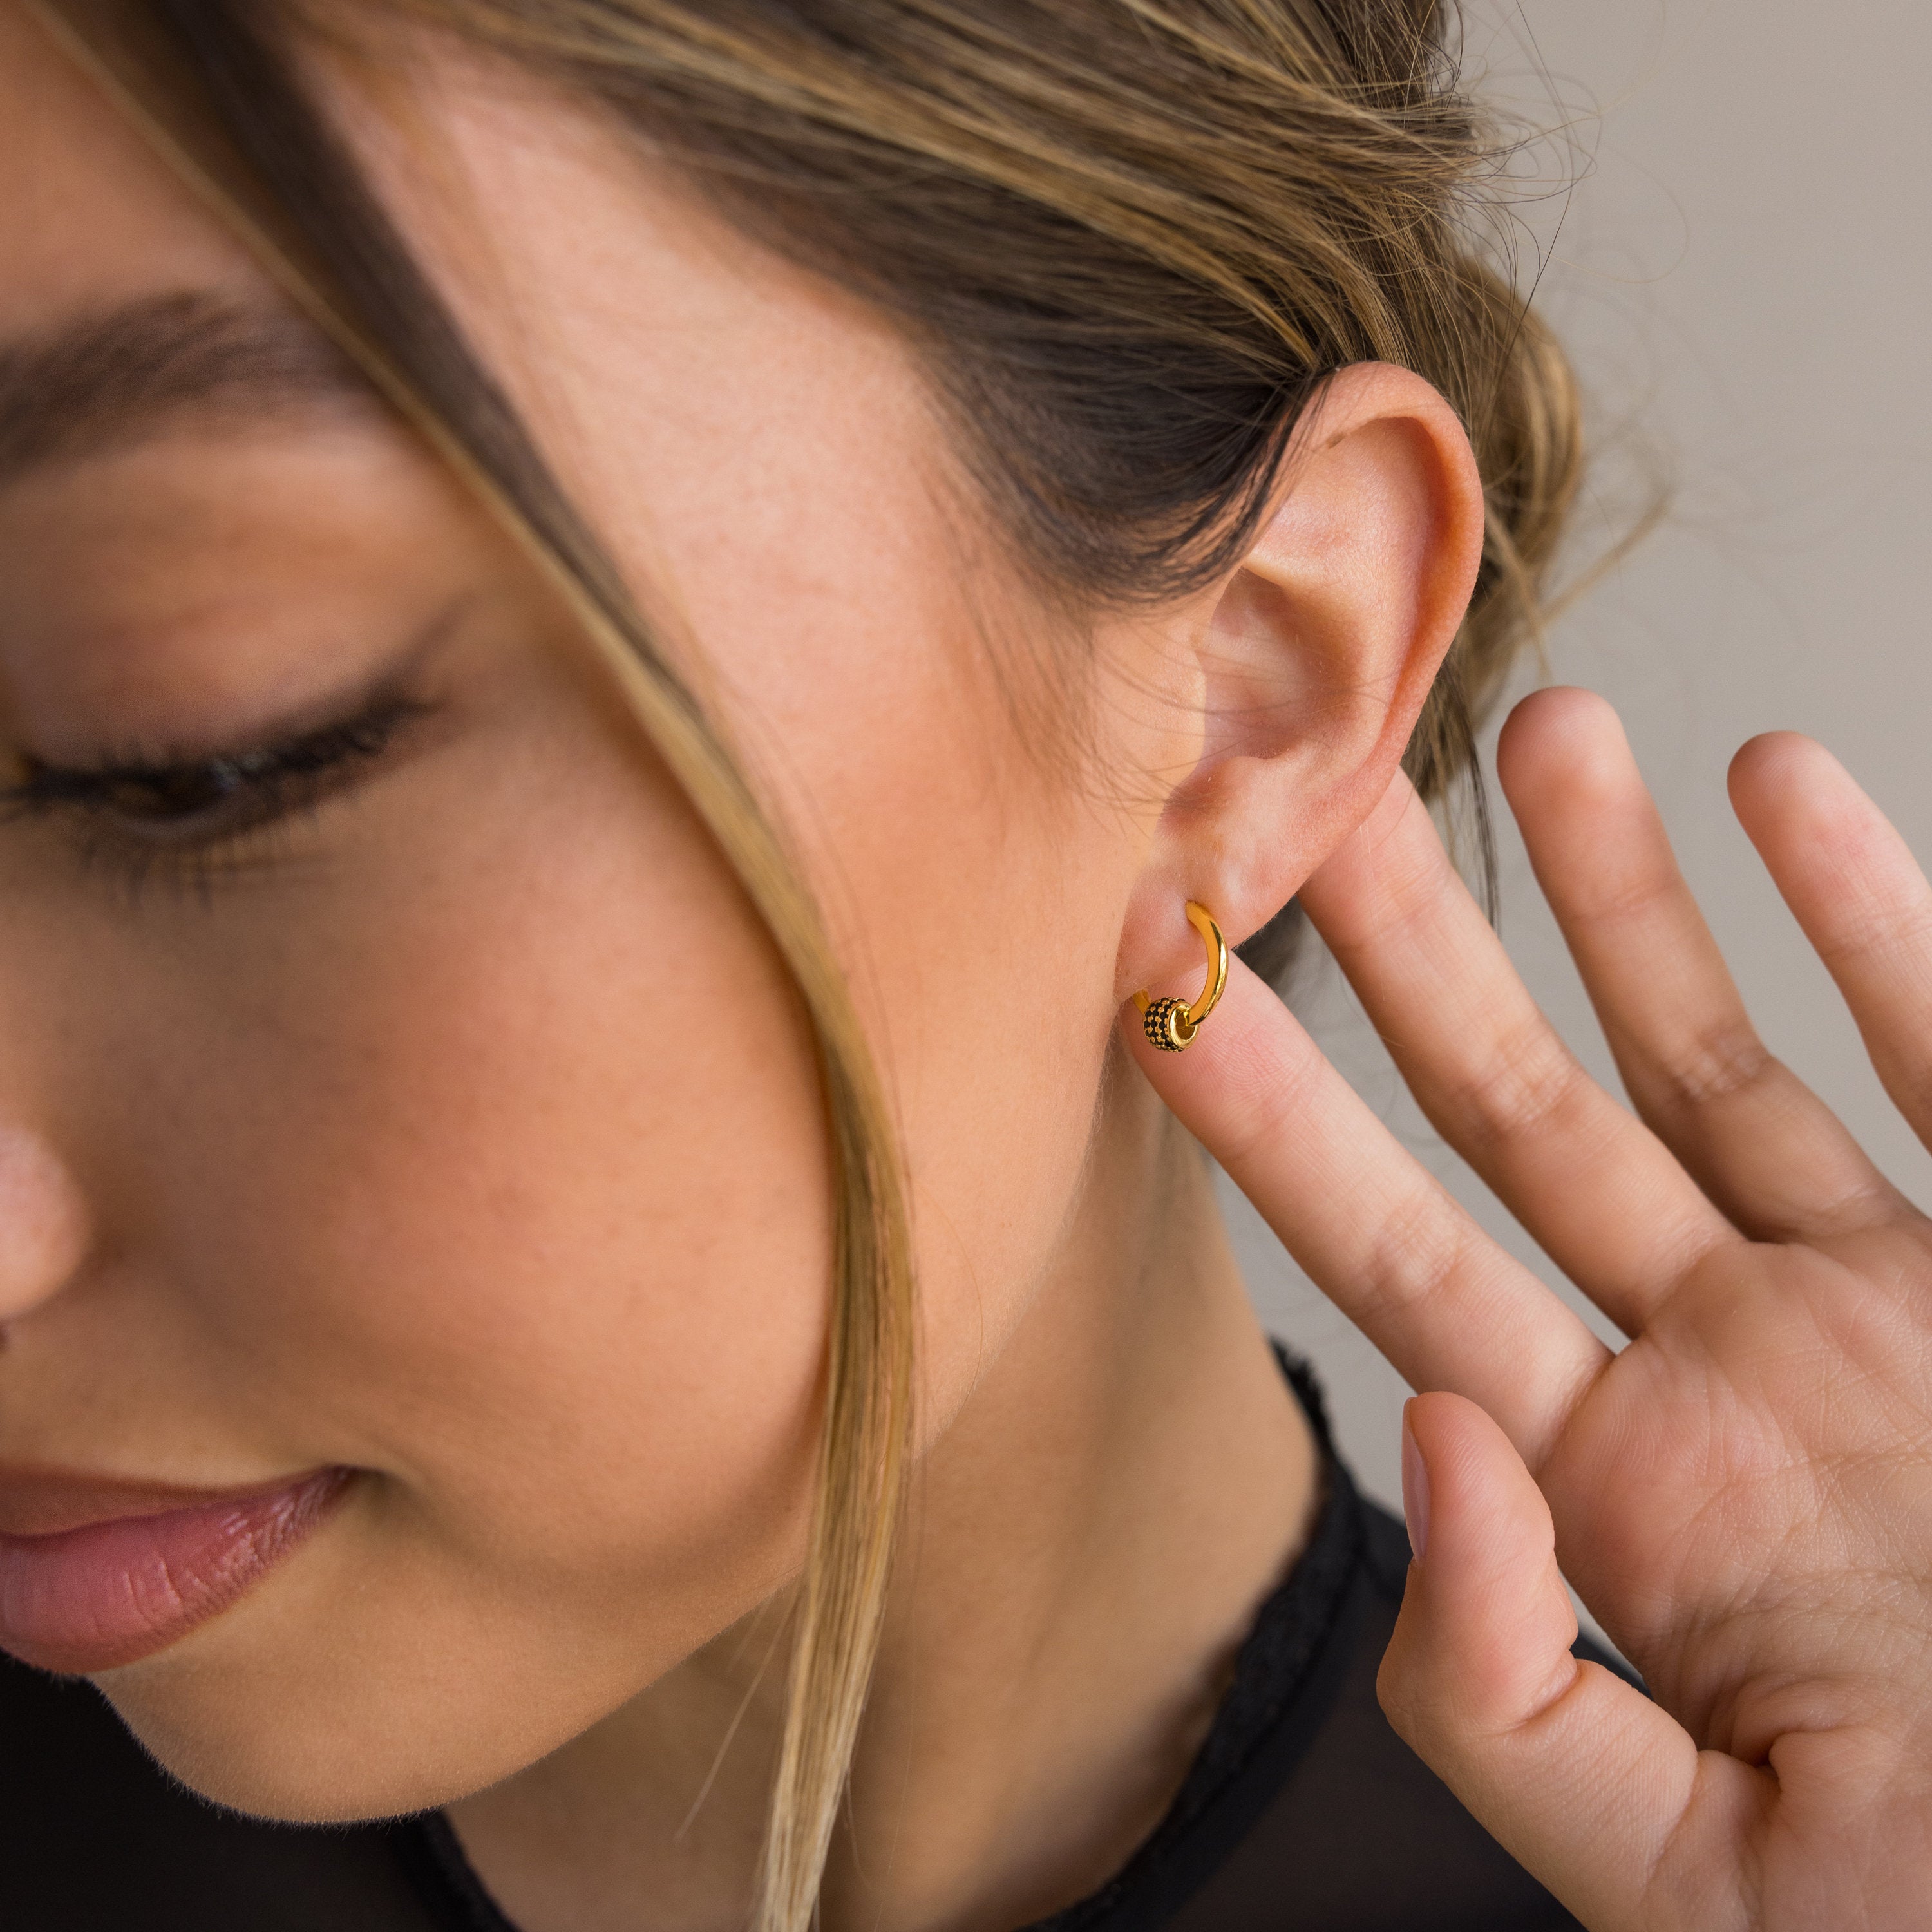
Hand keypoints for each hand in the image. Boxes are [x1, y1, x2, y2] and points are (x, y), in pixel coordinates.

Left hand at [1127, 687, 1931, 1930]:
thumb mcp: (1697, 1881)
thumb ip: (1504, 1686)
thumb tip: (1422, 1442)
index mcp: (1625, 1500)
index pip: (1399, 1265)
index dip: (1274, 1126)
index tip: (1158, 985)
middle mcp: (1733, 1370)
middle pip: (1524, 1118)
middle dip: (1411, 958)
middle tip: (1299, 799)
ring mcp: (1887, 1302)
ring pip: (1718, 1051)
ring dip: (1623, 889)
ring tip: (1529, 725)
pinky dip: (1875, 913)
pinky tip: (1773, 782)